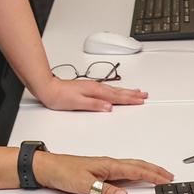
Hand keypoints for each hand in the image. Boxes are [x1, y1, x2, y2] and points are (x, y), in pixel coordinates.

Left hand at [33, 77, 147, 111]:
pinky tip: (117, 91)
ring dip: (127, 91)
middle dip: (132, 93)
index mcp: (95, 91)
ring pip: (114, 89)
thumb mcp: (77, 103)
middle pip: (118, 91)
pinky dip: (116, 90)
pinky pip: (108, 89)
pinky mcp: (89, 88)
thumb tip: (109, 106)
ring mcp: (93, 87)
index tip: (141, 100)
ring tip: (136, 91)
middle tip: (144, 95)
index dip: (130, 99)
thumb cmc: (60, 96)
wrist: (48, 89)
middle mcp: (96, 87)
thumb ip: (94, 104)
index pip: (116, 97)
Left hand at [33, 152, 172, 193]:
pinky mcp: (99, 171)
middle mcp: (108, 164)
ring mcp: (104, 167)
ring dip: (147, 170)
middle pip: (137, 166)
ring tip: (158, 175)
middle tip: (169, 176)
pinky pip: (123, 171)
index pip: (136, 170)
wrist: (48, 168)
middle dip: (155, 171)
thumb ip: (105, 191)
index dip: (153, 175)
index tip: (166, 179)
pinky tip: (135, 177)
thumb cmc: (63, 172)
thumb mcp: (85, 185)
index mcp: (108, 165)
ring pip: (131, 167)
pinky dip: (134, 173)